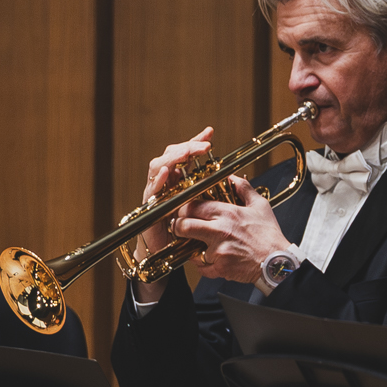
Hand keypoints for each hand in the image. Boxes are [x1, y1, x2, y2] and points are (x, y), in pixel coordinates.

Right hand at [135, 128, 215, 272]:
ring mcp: (155, 192)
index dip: (196, 141)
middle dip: (186, 147)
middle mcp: (165, 182)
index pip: (185, 153)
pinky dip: (158, 180)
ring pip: (158, 167)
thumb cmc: (185, 231)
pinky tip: (166, 172)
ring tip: (187, 152)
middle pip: (170, 155)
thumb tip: (238, 177)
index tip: (210, 133)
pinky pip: (151, 190)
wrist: (165, 253)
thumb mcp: (204, 208)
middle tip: (203, 144)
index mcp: (178, 179)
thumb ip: (216, 193)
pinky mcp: (148, 206)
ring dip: (173, 158)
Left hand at [170, 175, 291, 286]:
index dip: (183, 208)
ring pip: (190, 248)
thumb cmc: (270, 236)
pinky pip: (201, 267)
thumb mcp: (260, 206)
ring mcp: (218, 250)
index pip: (192, 206)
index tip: (183, 211)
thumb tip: (233, 178)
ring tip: (199, 245)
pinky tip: (211, 260)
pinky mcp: (221, 267)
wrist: (278, 262)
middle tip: (181, 227)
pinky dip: (203, 265)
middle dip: (178, 227)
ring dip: (192, 247)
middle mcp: (220, 230)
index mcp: (227, 212)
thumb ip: (244, 189)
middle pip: (183, 226)